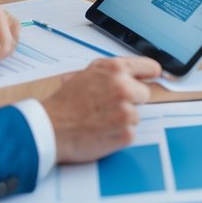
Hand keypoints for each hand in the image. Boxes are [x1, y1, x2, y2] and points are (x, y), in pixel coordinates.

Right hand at [42, 56, 161, 162]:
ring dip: (123, 120)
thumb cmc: (64, 103)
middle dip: (131, 100)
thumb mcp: (87, 74)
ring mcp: (126, 111)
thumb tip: (133, 73)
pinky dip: (118, 135)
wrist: (49, 128)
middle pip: (145, 94)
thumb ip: (112, 72)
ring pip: (137, 115)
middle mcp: (123, 87)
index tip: (152, 77)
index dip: (150, 74)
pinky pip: (131, 133)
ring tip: (101, 120)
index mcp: (115, 69)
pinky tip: (102, 132)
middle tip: (110, 106)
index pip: (150, 67)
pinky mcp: (125, 133)